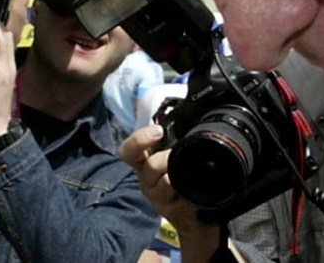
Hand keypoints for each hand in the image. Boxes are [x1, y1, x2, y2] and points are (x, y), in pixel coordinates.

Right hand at [120, 125, 222, 258]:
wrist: (195, 213)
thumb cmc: (181, 178)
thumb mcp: (172, 155)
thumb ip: (167, 137)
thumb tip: (158, 111)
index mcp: (144, 162)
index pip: (129, 151)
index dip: (139, 140)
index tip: (158, 132)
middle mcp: (147, 180)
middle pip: (150, 166)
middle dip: (168, 159)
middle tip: (180, 156)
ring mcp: (159, 197)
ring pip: (165, 183)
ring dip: (178, 176)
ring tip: (190, 175)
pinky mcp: (173, 211)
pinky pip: (181, 199)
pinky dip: (189, 193)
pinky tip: (193, 192)